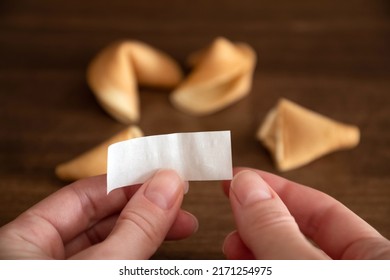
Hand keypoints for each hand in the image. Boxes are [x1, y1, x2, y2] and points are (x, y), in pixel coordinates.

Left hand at [0, 169, 197, 258]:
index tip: (164, 174)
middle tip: (181, 201)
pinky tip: (159, 245)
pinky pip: (112, 262)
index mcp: (24, 243)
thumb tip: (167, 184)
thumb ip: (134, 228)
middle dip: (146, 208)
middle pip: (100, 218)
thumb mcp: (100, 268)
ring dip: (148, 231)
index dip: (128, 181)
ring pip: (111, 243)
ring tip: (182, 225)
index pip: (84, 195)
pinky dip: (139, 252)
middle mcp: (40, 257)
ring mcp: (61, 273)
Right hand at [222, 168, 389, 258]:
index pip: (323, 210)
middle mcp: (355, 273)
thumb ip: (277, 231)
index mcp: (378, 260)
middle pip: (301, 233)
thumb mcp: (305, 268)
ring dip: (253, 246)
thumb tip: (247, 185)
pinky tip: (241, 263)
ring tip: (230, 247)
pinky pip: (281, 276)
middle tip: (230, 209)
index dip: (275, 188)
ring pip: (286, 258)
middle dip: (259, 219)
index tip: (237, 177)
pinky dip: (258, 267)